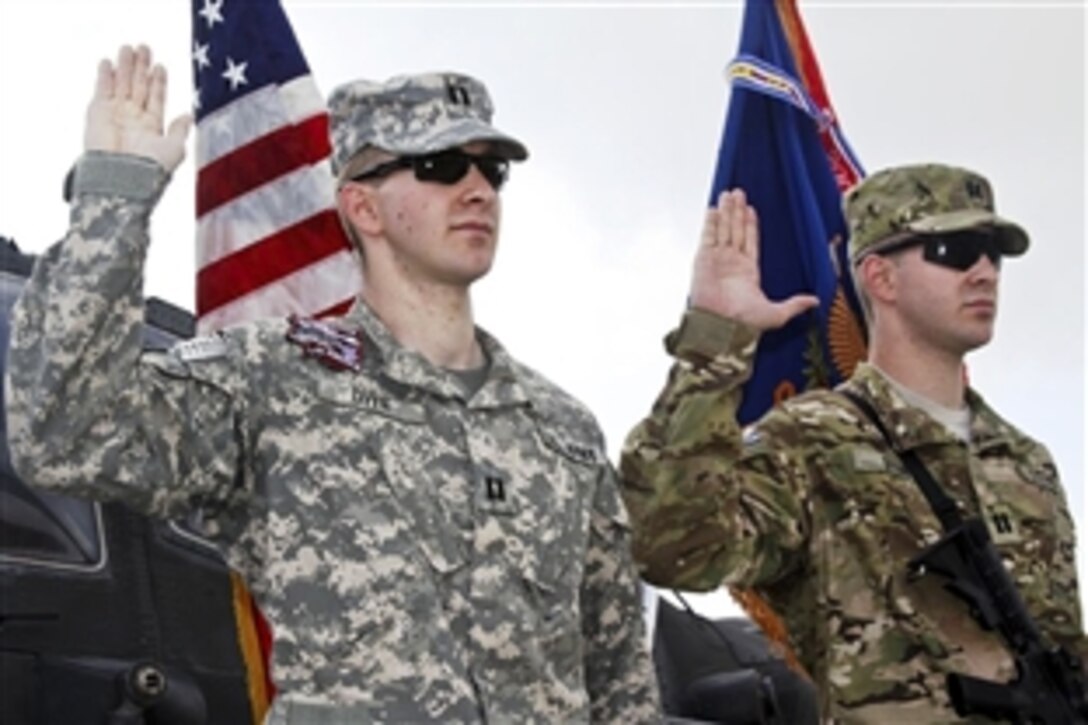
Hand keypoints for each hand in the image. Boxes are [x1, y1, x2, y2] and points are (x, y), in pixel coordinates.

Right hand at [84, 45, 191, 172]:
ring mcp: (115, 114)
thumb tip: (188, 115)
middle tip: (145, 47)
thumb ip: (179, 130)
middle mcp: (133, 118)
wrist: (123, 177)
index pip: (155, 97)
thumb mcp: (174, 148)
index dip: (157, 81)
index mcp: (152, 126)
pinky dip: (104, 76)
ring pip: (121, 84)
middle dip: (141, 67)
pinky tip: (108, 61)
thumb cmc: (152, 168)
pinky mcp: (97, 113)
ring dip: (125, 66)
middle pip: (138, 86)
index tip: (160, 66)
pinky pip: (101, 90)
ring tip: (129, 47)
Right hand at [688, 189, 818, 330]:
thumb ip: (795, 304)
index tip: (751, 209)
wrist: (721, 327)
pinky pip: (708, 237)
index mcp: (748, 272)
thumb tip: (815, 301)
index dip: (751, 225)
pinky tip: (713, 209)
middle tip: (738, 193)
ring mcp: (717, 260)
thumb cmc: (744, 324)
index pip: (750, 241)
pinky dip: (710, 223)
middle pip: (735, 230)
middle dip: (736, 212)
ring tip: (728, 194)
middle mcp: (732, 263)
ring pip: (723, 230)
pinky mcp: (703, 260)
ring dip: (725, 212)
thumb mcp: (777, 314)